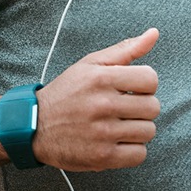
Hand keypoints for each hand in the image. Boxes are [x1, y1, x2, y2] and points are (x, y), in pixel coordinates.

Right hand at [34, 28, 159, 171]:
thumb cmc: (68, 91)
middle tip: (127, 107)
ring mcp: (103, 133)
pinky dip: (133, 149)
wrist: (35, 125)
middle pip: (153, 107)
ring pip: (149, 131)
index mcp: (102, 78)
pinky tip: (119, 141)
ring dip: (139, 128)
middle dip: (144, 106)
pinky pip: (139, 155)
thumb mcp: (92, 63)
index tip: (133, 88)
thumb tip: (154, 33)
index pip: (150, 79)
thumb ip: (126, 49)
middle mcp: (103, 105)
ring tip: (121, 124)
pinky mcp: (102, 157)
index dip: (146, 83)